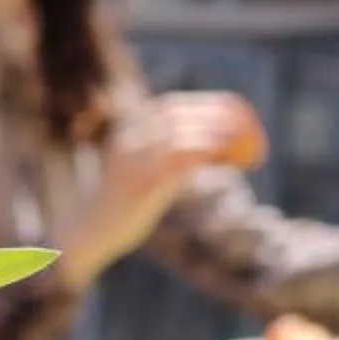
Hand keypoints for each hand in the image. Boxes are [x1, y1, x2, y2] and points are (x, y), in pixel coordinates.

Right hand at [63, 92, 266, 286]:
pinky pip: (183, 158)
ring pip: (186, 132)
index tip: (239, 116)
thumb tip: (216, 148)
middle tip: (252, 132)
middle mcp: (131, 137)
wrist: (85, 234)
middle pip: (185, 113)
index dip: (211, 106)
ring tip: (249, 148)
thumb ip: (175, 157)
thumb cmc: (122, 207)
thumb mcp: (150, 174)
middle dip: (222, 117)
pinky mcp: (143, 180)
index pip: (176, 105)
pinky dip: (212, 154)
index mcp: (131, 131)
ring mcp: (135, 157)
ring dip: (222, 135)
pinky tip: (231, 163)